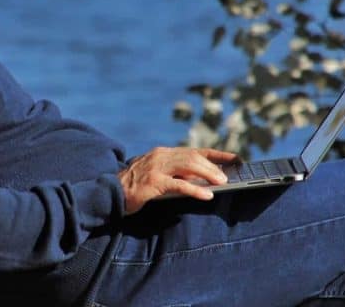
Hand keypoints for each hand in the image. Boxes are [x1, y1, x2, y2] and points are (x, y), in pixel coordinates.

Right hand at [116, 147, 239, 214]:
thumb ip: (174, 174)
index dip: (216, 154)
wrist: (109, 192)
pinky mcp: (153, 182)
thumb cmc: (134, 186)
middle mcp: (161, 156)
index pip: (194, 150)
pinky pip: (179, 185)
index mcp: (163, 153)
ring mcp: (156, 168)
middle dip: (213, 166)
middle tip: (227, 176)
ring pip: (189, 166)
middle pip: (193, 157)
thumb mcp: (156, 175)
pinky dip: (195, 189)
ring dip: (208, 174)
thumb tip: (199, 179)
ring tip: (221, 183)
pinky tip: (206, 195)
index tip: (234, 158)